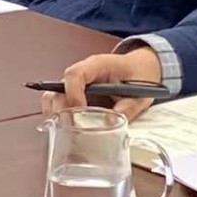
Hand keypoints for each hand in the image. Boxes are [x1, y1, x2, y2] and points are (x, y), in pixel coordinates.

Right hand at [41, 48, 163, 120]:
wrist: (141, 67)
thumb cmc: (140, 76)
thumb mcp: (140, 93)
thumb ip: (127, 108)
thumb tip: (109, 124)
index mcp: (98, 65)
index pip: (75, 74)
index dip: (73, 94)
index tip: (80, 112)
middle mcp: (83, 73)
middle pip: (58, 88)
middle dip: (59, 110)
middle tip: (68, 129)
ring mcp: (77, 84)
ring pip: (54, 97)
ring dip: (56, 115)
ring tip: (65, 132)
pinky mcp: (77, 95)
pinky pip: (60, 105)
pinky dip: (59, 118)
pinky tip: (67, 131)